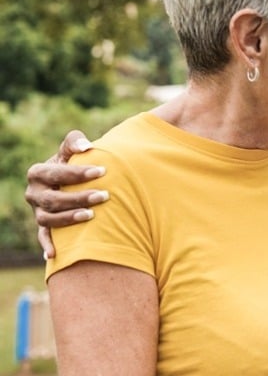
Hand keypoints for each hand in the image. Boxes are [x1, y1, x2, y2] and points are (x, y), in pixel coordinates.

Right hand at [23, 130, 107, 257]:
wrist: (67, 183)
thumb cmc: (72, 163)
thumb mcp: (70, 151)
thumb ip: (75, 142)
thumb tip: (87, 147)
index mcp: (38, 173)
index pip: (57, 173)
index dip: (78, 173)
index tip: (102, 171)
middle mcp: (34, 194)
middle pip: (53, 199)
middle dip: (78, 197)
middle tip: (104, 195)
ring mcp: (37, 212)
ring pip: (48, 219)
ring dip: (68, 218)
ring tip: (91, 215)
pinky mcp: (43, 227)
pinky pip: (43, 238)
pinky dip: (46, 246)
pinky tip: (54, 254)